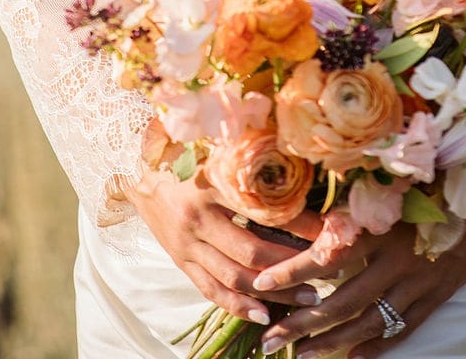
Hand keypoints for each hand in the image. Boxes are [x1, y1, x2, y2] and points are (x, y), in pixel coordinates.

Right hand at [121, 164, 326, 326]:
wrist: (136, 167)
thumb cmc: (184, 152)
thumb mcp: (217, 151)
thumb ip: (251, 165)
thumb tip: (300, 178)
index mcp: (211, 184)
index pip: (263, 210)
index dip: (299, 223)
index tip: (330, 231)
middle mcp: (198, 218)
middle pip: (250, 252)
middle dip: (291, 266)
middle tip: (326, 272)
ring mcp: (187, 244)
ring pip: (233, 278)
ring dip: (272, 292)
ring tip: (307, 298)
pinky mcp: (180, 261)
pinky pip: (210, 290)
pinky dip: (237, 306)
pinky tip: (264, 315)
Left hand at [251, 186, 465, 357]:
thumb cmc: (437, 176)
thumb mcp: (394, 180)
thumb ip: (356, 196)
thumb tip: (309, 204)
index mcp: (380, 225)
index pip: (326, 256)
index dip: (291, 271)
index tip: (259, 282)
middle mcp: (396, 259)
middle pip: (341, 302)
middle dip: (302, 323)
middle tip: (270, 339)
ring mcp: (418, 283)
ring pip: (368, 323)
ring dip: (332, 343)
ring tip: (302, 356)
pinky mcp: (437, 295)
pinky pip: (402, 329)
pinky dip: (376, 347)